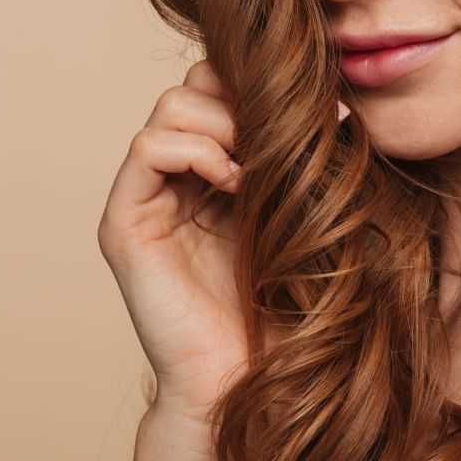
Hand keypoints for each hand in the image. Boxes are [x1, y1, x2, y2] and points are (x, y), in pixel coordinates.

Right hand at [97, 59, 351, 422]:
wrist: (255, 375)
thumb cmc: (289, 304)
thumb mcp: (304, 213)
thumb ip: (302, 159)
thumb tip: (336, 103)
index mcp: (214, 170)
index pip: (221, 87)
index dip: (260, 86)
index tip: (317, 114)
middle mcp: (174, 177)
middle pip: (194, 85)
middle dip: (243, 99)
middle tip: (288, 137)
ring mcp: (145, 197)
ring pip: (170, 106)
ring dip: (224, 122)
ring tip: (259, 168)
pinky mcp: (124, 223)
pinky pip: (147, 148)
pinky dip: (196, 149)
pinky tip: (233, 182)